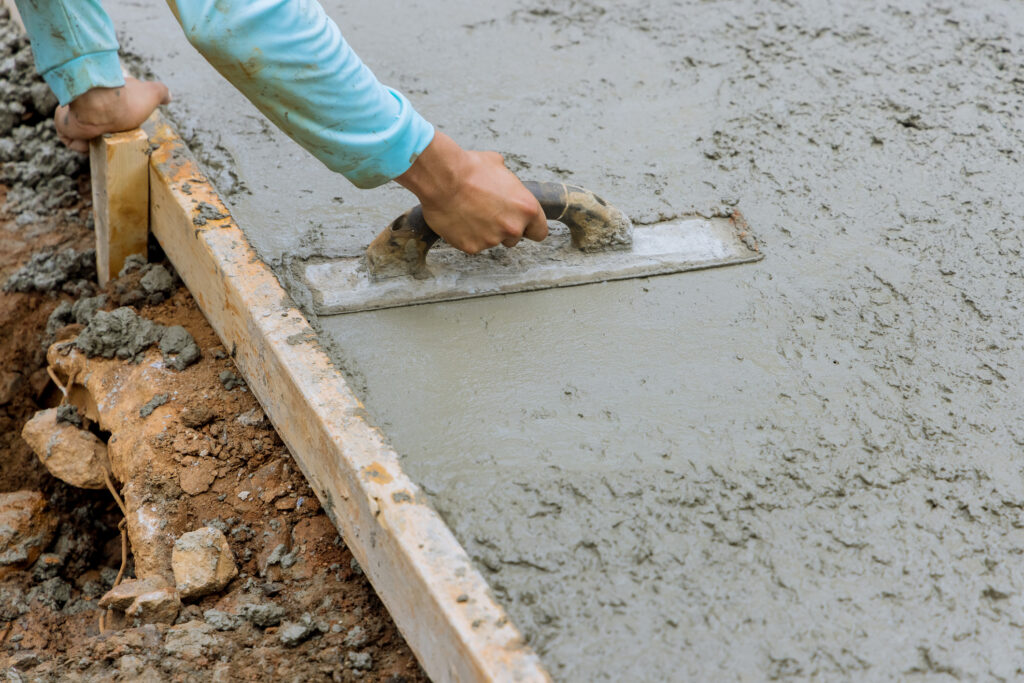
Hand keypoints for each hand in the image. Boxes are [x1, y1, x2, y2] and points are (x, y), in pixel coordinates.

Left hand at [55, 77, 170, 152]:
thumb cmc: (127, 99)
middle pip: (97, 125)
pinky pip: (72, 141)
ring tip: (103, 137)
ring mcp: (75, 113)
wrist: (102, 105)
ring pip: (84, 135)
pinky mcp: (65, 124)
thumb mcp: (152, 93)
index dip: (119, 121)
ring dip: (94, 140)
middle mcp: (89, 103)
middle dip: (106, 134)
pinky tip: (92, 138)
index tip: (125, 127)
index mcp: (107, 96)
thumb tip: (169, 97)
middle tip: (115, 138)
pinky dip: (82, 144)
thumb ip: (161, 93)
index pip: (111, 110)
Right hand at [396, 132, 547, 253]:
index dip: (530, 228)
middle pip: (515, 238)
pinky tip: (459, 219)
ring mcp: (492, 240)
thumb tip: (505, 181)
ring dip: (485, 231)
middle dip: (504, 228)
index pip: (540, 232)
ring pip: (492, 241)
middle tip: (488, 213)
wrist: (442, 178)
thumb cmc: (470, 168)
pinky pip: (472, 244)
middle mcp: (513, 227)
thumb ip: (509, 183)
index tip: (523, 226)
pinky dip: (466, 235)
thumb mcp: (499, 166)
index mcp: (526, 208)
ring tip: (469, 212)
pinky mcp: (472, 247)